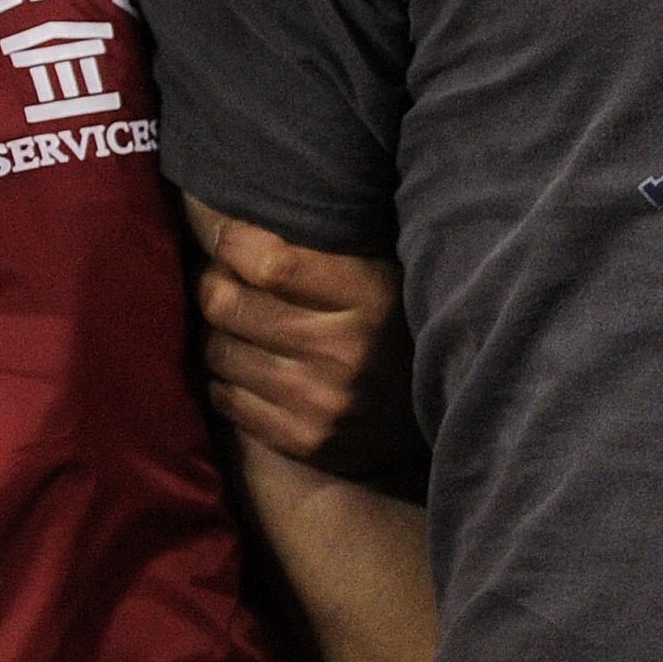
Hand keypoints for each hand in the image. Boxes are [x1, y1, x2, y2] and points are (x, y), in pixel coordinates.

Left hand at [186, 202, 427, 488]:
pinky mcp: (305, 441)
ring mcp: (321, 402)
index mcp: (370, 295)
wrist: (450, 411)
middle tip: (219, 279)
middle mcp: (344, 351)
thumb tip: (243, 220)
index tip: (228, 238)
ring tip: (235, 324)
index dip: (232, 244)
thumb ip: (325, 248)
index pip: (271, 262)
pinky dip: (225, 378)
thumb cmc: (399, 325)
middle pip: (229, 305)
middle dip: (212, 284)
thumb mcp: (382, 273)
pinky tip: (246, 365)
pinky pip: (226, 400)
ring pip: (219, 352)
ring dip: (218, 333)